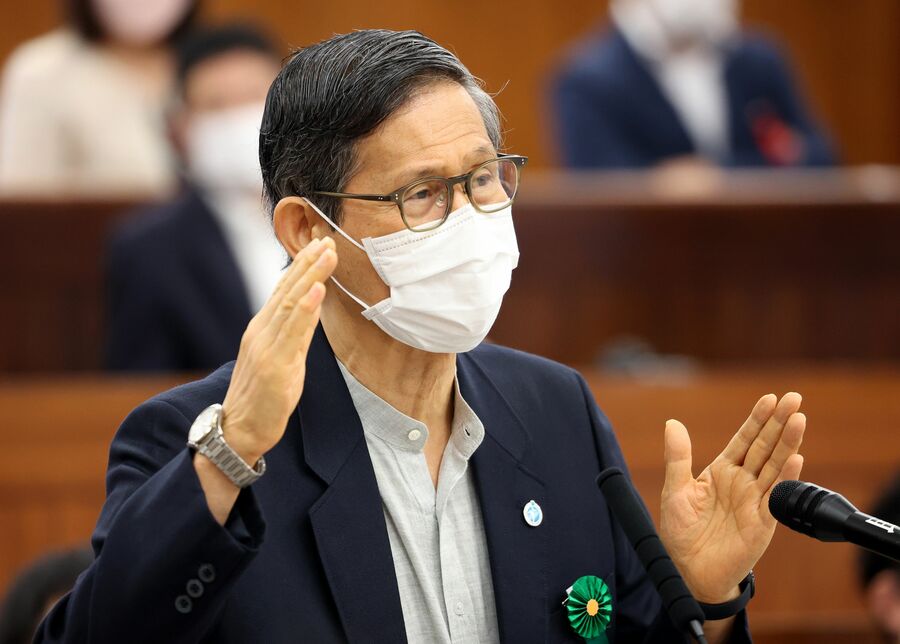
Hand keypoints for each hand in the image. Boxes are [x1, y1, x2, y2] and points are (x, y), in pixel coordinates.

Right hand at [220, 237, 336, 462]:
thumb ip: (296, 332)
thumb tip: (314, 307)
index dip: (302, 265)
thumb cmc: (262, 396)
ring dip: (311, 275)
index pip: (284, 289)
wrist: (239, 430)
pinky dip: (305, 308)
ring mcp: (266, 346)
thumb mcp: (284, 358)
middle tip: (327, 237)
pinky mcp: (274, 364)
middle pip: (288, 289)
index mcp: (263, 328)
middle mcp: (262, 331)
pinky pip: (292, 332)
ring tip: (326, 253)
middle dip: (309, 262)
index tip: (319, 243)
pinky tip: (317, 290)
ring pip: (291, 303)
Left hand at [659, 393, 805, 602]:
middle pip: (764, 447)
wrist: (689, 570)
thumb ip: (677, 457)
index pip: (744, 440)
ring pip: (775, 467)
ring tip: (799, 420)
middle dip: (778, 423)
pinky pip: (776, 497)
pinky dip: (786, 478)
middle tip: (794, 398)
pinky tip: (796, 459)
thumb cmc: (682, 532)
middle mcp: (742, 483)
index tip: (769, 398)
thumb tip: (672, 423)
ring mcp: (755, 501)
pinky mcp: (762, 523)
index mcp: (722, 471)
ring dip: (788, 444)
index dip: (756, 420)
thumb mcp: (675, 489)